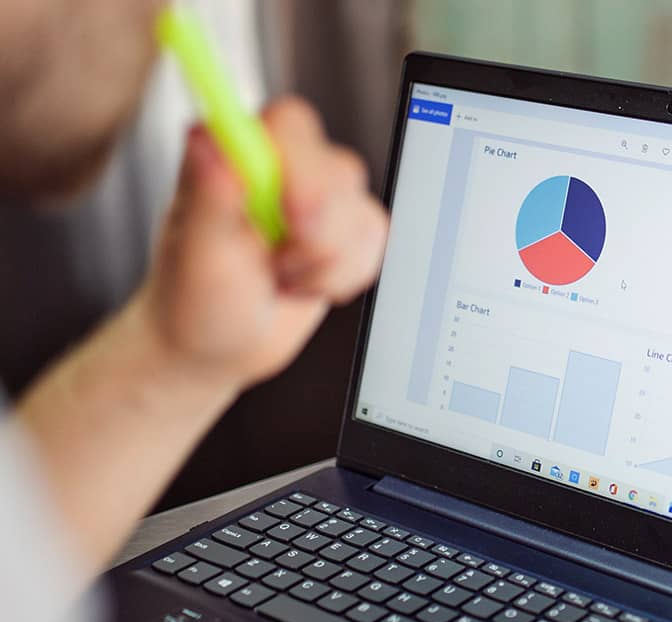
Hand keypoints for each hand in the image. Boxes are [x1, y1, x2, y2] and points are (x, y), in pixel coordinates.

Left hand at [139, 96, 388, 390]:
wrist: (220, 345)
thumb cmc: (194, 299)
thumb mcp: (195, 255)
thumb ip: (207, 196)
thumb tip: (208, 140)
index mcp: (236, 154)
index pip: (290, 125)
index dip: (305, 165)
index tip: (294, 215)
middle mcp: (281, 166)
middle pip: (340, 170)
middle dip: (319, 231)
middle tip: (279, 264)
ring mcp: (318, 197)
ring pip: (362, 213)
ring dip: (325, 264)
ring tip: (281, 278)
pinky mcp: (346, 229)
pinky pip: (374, 242)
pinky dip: (343, 277)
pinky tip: (306, 284)